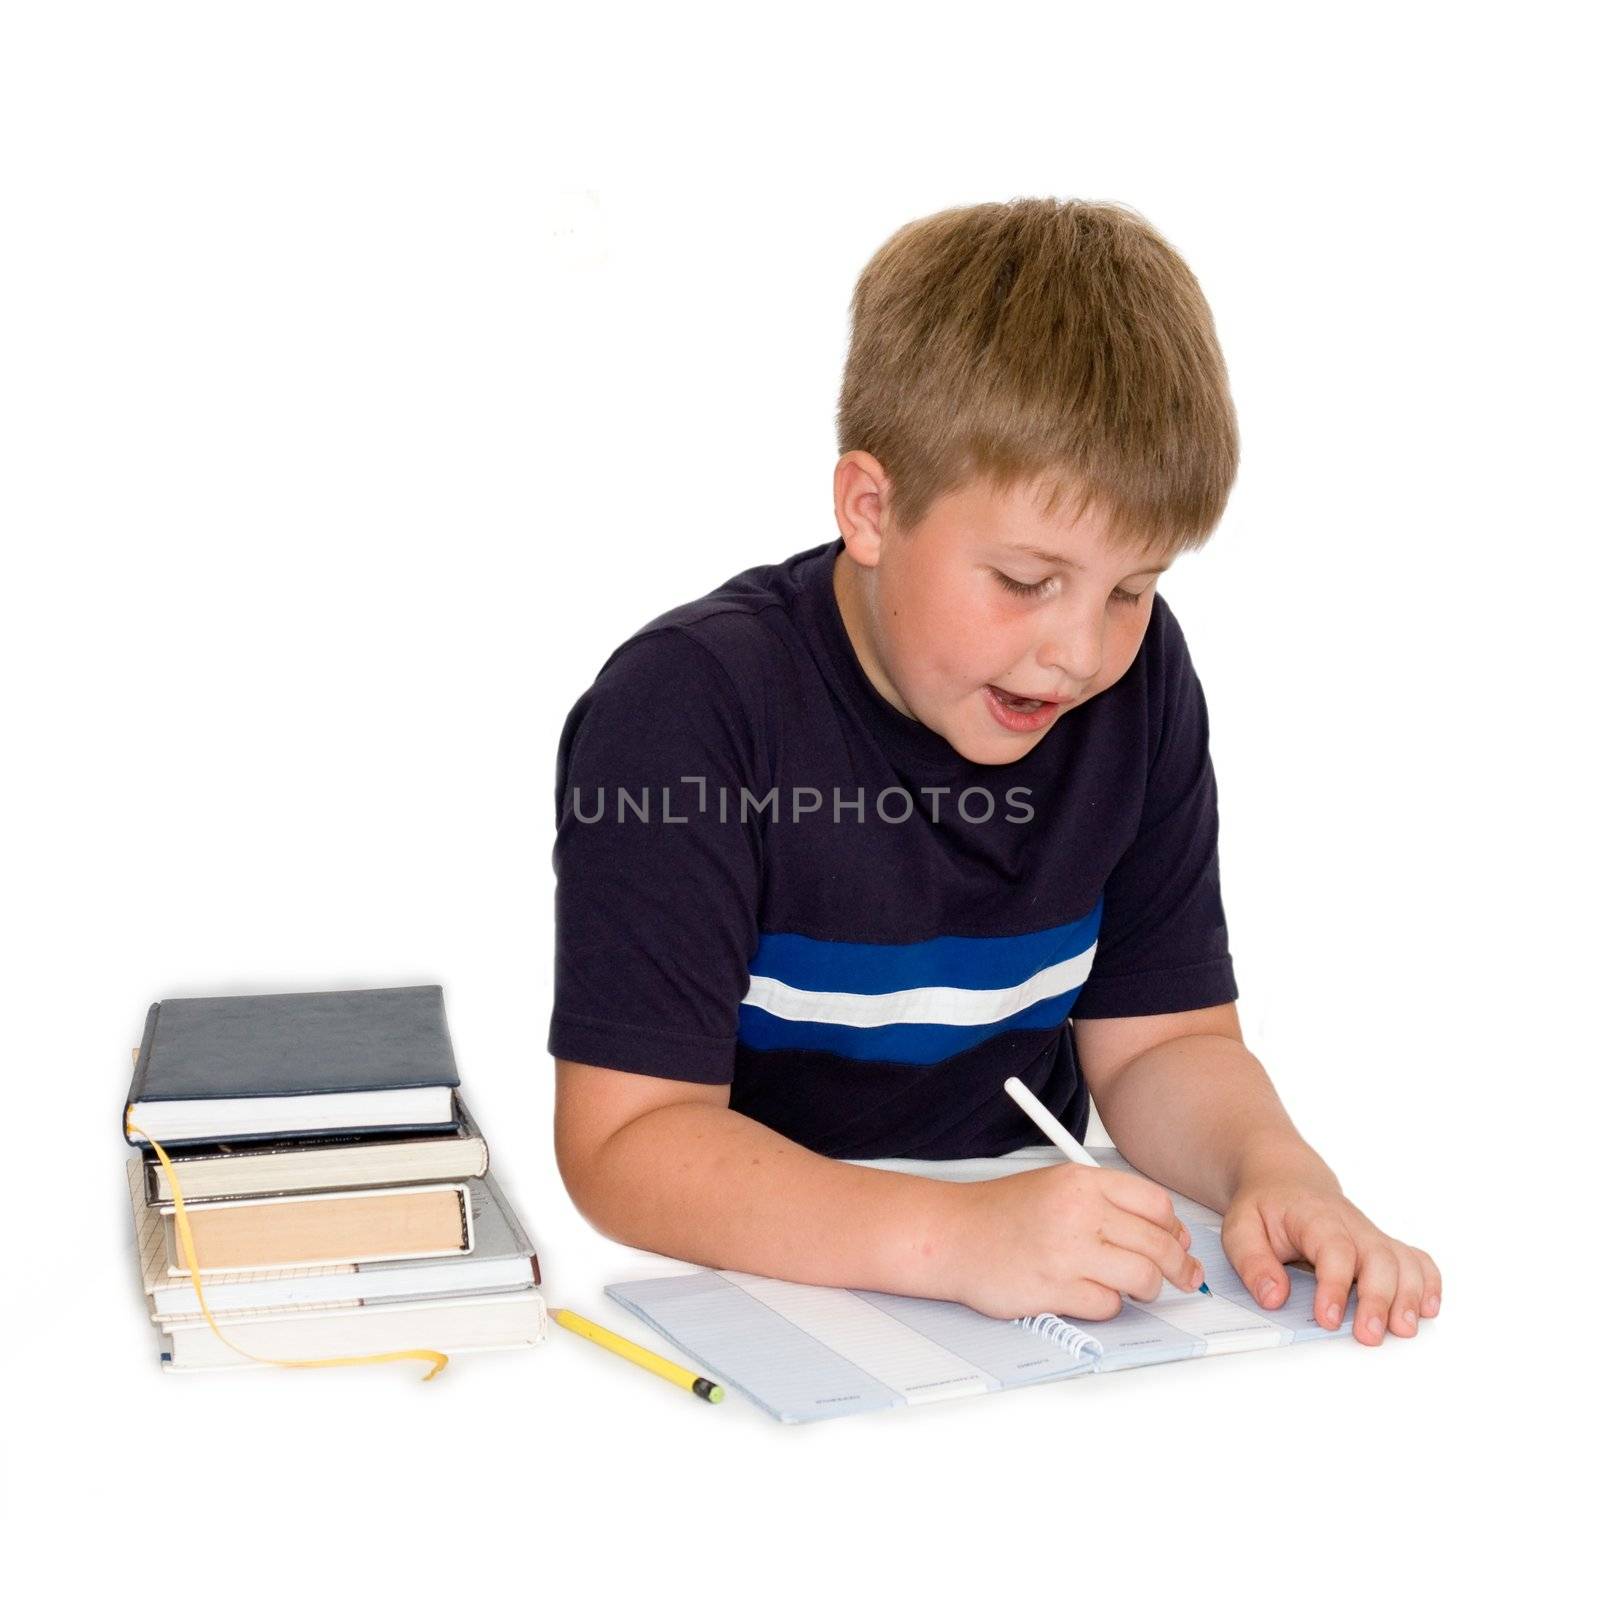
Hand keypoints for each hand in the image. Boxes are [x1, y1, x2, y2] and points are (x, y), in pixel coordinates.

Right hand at [946, 1163, 1206, 1321]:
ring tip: (1129, 1287)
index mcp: (1081, 1181)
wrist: (952, 1235)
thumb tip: (1167, 1233)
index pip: (1156, 1204)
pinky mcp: (1053, 1290)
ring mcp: (1066, 1252)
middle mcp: (1077, 1212)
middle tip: (1180, 1277)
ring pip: (1142, 1278)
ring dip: (1144, 1289)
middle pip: (1158, 1244)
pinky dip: (1106, 1306)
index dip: (1174, 1229)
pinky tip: (1088, 1294)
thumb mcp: (1057, 1186)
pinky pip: (1108, 1306)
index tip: (1178, 1244)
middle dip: (1176, 1267)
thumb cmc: (1002, 1213)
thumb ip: (1108, 1203)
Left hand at [1221, 1163, 1441, 1345]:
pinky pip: (1416, 1259)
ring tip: (1402, 1329)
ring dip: (1409, 1296)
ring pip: (1402, 1261)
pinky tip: (1428, 1308)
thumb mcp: (1240, 1226)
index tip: (1328, 1318)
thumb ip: (1252, 1261)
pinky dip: (1428, 1282)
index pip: (1333, 1248)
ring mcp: (1370, 1236)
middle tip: (1368, 1335)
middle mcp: (1350, 1225)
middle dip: (1378, 1299)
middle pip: (1378, 1257)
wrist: (1285, 1180)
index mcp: (1314, 1217)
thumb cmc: (1265, 1206)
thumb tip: (1272, 1298)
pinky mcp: (1382, 1246)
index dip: (1334, 1284)